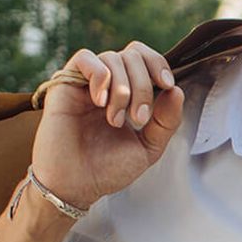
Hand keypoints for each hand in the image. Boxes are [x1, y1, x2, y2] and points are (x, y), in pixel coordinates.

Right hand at [31, 42, 184, 208]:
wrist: (76, 187)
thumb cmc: (108, 170)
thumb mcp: (148, 147)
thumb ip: (166, 121)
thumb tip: (176, 90)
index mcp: (127, 94)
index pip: (144, 58)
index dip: (158, 64)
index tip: (167, 85)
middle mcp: (107, 85)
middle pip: (132, 55)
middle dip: (143, 85)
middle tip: (138, 118)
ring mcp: (85, 84)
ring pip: (112, 57)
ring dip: (122, 88)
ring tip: (115, 119)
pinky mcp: (64, 86)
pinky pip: (84, 59)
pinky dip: (100, 75)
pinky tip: (100, 102)